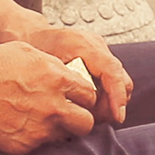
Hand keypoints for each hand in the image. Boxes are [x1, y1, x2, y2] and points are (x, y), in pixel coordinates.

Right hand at [0, 41, 100, 154]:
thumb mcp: (26, 51)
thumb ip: (52, 65)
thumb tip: (65, 74)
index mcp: (58, 79)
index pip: (90, 95)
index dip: (84, 97)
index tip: (76, 98)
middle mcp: (54, 106)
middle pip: (87, 123)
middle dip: (80, 119)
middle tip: (69, 115)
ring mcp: (40, 129)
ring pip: (65, 136)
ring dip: (58, 129)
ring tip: (40, 119)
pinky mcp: (25, 145)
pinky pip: (40, 145)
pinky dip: (34, 137)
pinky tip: (20, 124)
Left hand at [5, 14, 133, 125]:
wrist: (33, 36)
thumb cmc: (35, 49)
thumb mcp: (45, 66)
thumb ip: (64, 85)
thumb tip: (80, 110)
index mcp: (84, 45)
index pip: (111, 71)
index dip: (117, 96)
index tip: (118, 116)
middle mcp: (97, 46)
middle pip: (121, 79)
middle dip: (113, 103)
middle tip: (95, 118)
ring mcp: (101, 52)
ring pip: (119, 83)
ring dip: (110, 102)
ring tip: (89, 112)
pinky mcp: (100, 60)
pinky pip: (111, 81)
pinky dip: (105, 96)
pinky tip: (87, 104)